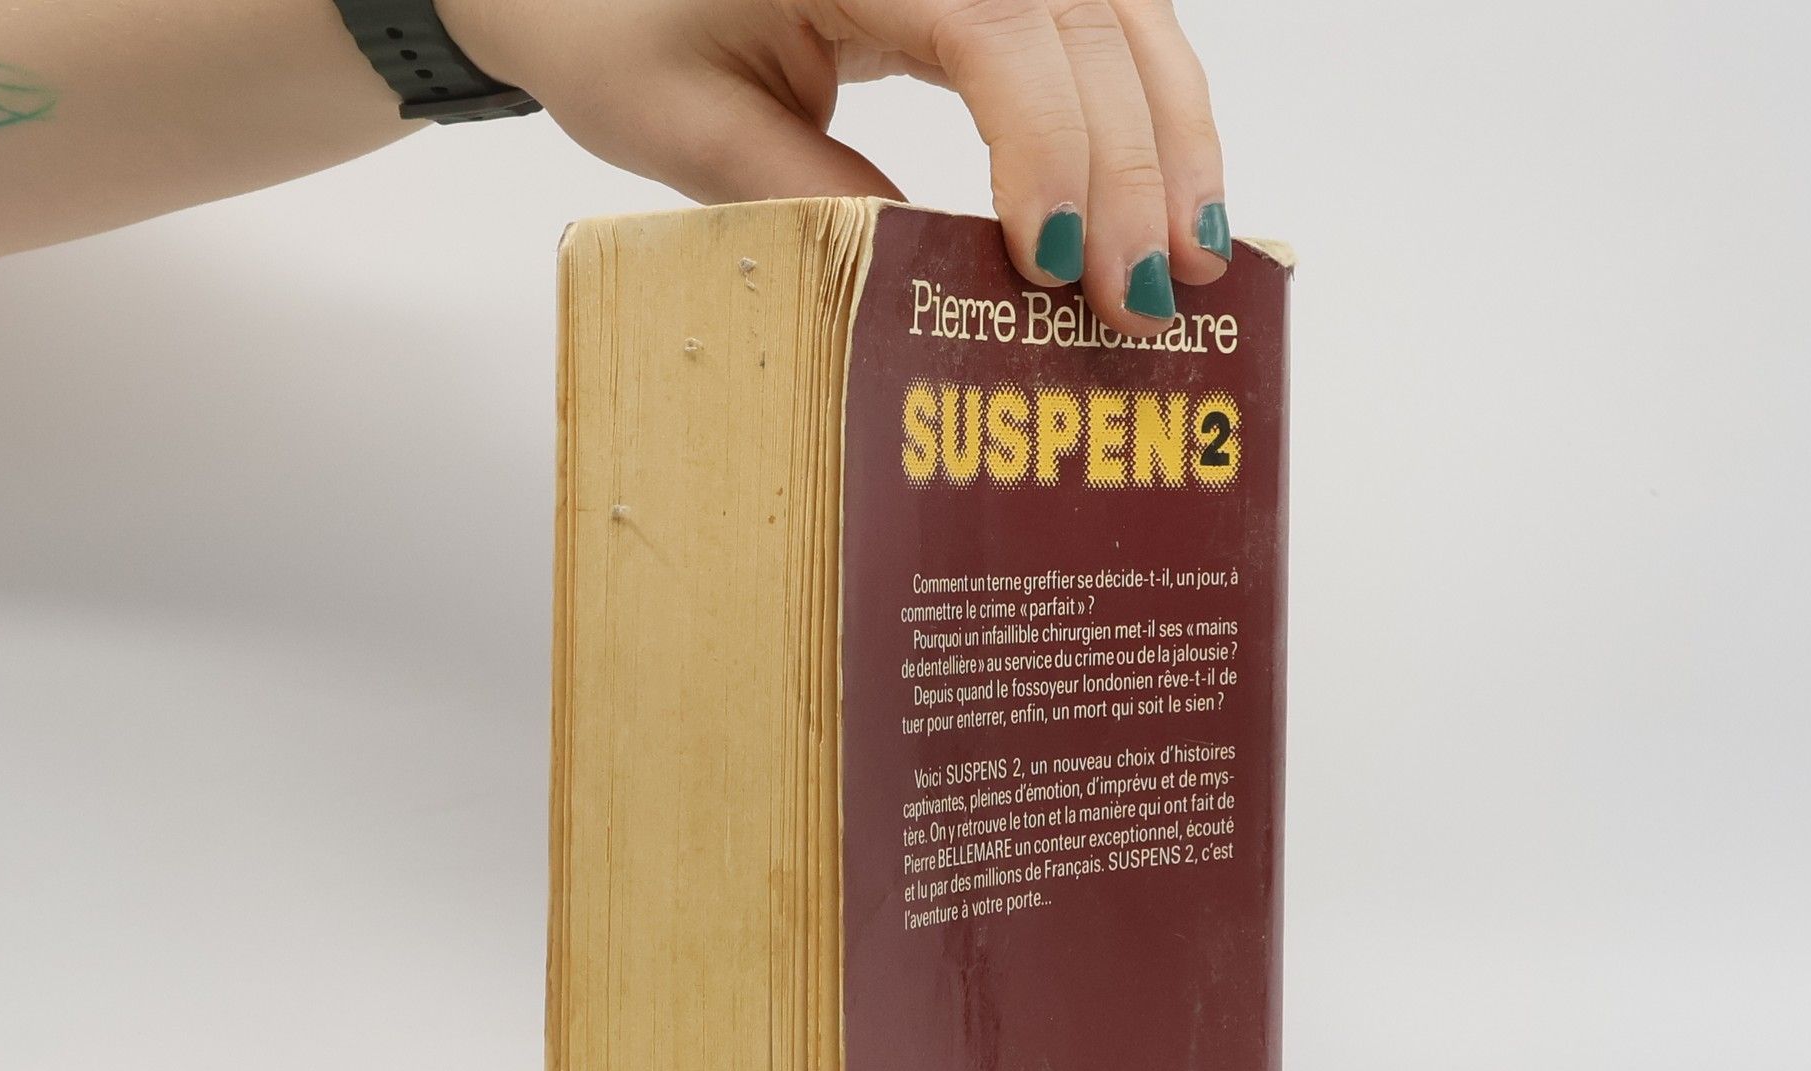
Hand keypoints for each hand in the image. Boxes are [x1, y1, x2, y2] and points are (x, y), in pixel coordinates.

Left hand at [442, 0, 1230, 336]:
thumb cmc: (614, 25)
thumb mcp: (700, 134)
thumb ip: (825, 204)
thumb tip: (952, 291)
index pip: (998, 33)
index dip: (1050, 150)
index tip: (1061, 267)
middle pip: (1085, 23)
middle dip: (1132, 167)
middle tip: (1147, 301)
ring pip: (1120, 11)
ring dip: (1169, 135)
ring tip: (1195, 257)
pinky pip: (1095, 17)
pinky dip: (1142, 103)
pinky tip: (1171, 187)